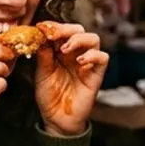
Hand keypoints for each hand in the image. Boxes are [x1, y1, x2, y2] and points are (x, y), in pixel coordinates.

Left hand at [33, 21, 109, 136]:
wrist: (57, 119)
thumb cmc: (49, 96)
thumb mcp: (41, 73)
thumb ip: (44, 55)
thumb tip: (41, 36)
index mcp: (60, 51)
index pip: (61, 31)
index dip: (53, 26)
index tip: (42, 27)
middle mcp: (75, 54)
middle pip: (79, 29)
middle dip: (66, 29)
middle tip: (54, 35)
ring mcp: (87, 63)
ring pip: (93, 39)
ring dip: (79, 39)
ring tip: (66, 49)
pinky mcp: (96, 75)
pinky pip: (103, 58)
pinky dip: (93, 55)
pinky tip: (80, 61)